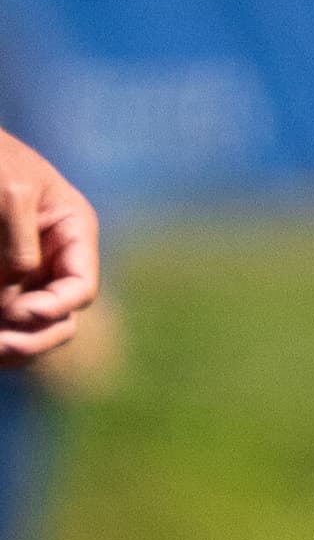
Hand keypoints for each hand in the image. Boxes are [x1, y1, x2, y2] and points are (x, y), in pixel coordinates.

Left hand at [0, 131, 100, 361]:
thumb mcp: (11, 193)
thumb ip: (20, 243)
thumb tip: (17, 298)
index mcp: (73, 233)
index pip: (80, 289)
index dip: (53, 308)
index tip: (15, 313)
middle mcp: (55, 258)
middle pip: (61, 319)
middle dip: (35, 338)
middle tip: (1, 346)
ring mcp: (25, 272)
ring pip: (32, 327)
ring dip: (16, 345)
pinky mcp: (0, 279)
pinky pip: (7, 318)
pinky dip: (2, 332)